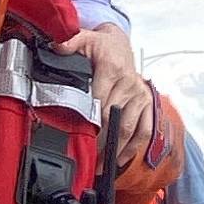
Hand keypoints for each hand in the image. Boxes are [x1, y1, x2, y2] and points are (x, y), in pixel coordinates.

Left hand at [80, 21, 153, 156]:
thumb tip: (56, 46)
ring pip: (128, 128)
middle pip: (112, 118)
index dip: (89, 121)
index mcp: (112, 68)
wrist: (119, 45)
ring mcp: (140, 95)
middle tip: (86, 159)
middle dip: (100, 140)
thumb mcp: (84, 38)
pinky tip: (120, 160)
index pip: (99, 100)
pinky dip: (133, 148)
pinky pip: (144, 131)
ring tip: (101, 166)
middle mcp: (130, 83)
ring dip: (115, 150)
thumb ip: (70, 42)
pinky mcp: (148, 104)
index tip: (79, 138)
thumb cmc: (100, 46)